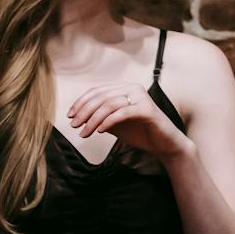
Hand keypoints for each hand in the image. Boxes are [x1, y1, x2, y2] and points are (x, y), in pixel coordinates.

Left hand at [66, 83, 189, 161]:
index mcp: (124, 88)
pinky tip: (99, 131)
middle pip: (101, 96)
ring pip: (109, 105)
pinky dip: (108, 122)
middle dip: (84, 111)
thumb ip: (100, 117)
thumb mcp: (115, 124)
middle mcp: (133, 88)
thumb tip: (77, 117)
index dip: (81, 102)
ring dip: (93, 120)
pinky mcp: (147, 109)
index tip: (70, 116)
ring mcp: (141, 97)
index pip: (97, 91)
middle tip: (74, 126)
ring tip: (84, 133)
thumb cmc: (141, 132)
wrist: (164, 144)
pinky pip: (122, 113)